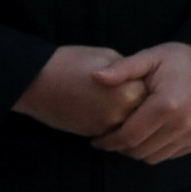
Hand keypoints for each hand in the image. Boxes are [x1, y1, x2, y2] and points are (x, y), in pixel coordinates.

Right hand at [14, 45, 144, 138]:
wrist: (36, 81)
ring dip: (131, 118)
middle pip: (146, 113)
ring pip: (131, 126)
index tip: (148, 81)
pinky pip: (115, 132)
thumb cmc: (72, 63)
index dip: (151, 87)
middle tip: (138, 96)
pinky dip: (117, 125)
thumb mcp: (108, 58)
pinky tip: (107, 111)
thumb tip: (143, 80)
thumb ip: (130, 72)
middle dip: (144, 106)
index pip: (154, 94)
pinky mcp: (93, 134)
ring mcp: (107, 126)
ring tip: (121, 103)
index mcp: (129, 90)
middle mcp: (121, 112)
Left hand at [91, 42, 190, 162]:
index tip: (97, 140)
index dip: (108, 142)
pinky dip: (159, 149)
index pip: (128, 137)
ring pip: (156, 156)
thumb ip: (124, 69)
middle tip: (112, 137)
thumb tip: (95, 76)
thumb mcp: (152, 56)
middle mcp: (182, 124)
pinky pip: (174, 153)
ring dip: (140, 150)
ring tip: (132, 136)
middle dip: (121, 148)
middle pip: (140, 151)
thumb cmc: (185, 58)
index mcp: (166, 105)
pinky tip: (154, 134)